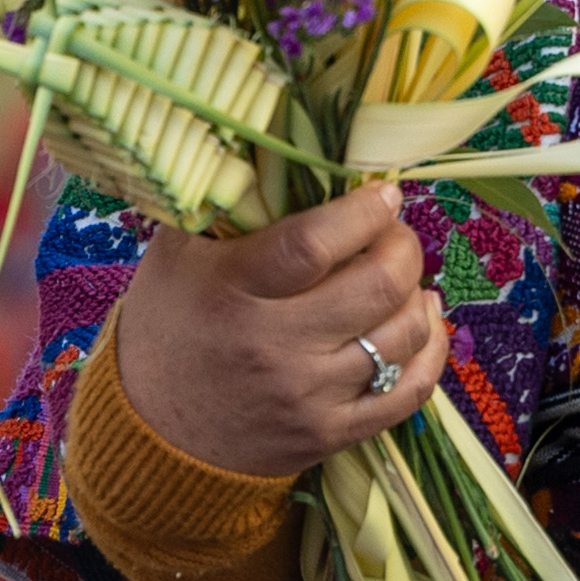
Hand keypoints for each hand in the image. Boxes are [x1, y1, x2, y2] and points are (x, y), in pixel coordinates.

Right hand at [108, 193, 449, 484]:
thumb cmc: (169, 325)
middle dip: (403, 247)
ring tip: (404, 277)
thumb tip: (277, 145)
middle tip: (395, 234)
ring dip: (418, 294)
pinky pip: (409, 393)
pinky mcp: (329, 435)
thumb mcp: (176, 255)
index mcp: (232, 291)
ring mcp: (306, 397)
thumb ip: (222, 203)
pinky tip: (424, 322)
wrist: (150, 433)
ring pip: (403, 336)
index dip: (364, 212)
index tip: (383, 194)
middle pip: (377, 286)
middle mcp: (273, 347)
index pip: (315, 244)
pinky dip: (430, 350)